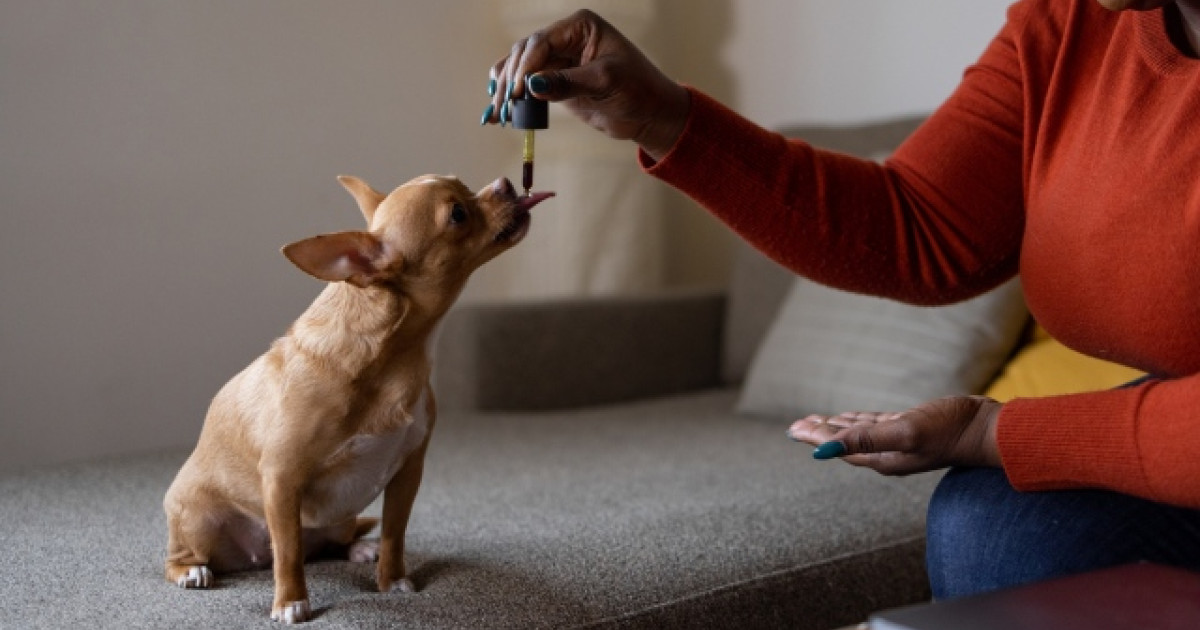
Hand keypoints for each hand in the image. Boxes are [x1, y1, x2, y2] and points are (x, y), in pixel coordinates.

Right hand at [483, 9, 690, 160]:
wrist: (651, 113)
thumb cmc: (638, 89)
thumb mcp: (605, 82)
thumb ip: (568, 83)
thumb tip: (533, 85)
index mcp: (580, 27)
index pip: (542, 42)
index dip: (525, 66)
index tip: (517, 91)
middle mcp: (565, 39)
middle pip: (525, 54)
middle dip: (511, 80)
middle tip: (505, 105)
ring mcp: (558, 60)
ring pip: (520, 69)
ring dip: (506, 90)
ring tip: (496, 113)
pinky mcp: (555, 82)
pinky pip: (527, 86)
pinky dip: (513, 98)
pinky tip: (499, 112)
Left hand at [786, 395, 1002, 474]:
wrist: (987, 428)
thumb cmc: (950, 431)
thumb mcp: (906, 431)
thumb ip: (867, 438)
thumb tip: (826, 449)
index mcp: (882, 458)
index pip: (840, 447)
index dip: (816, 438)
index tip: (793, 430)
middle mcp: (888, 454)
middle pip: (845, 442)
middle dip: (820, 433)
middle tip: (796, 425)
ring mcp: (900, 442)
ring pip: (859, 433)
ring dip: (837, 426)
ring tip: (816, 421)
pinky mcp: (912, 428)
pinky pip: (877, 426)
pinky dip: (860, 421)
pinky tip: (851, 417)